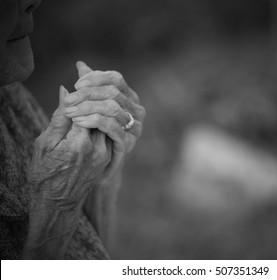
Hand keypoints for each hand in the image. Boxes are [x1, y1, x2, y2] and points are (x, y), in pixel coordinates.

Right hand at [28, 85, 110, 207]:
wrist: (58, 203)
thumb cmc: (44, 174)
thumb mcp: (44, 145)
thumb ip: (59, 118)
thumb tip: (66, 91)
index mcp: (79, 144)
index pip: (88, 106)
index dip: (83, 90)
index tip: (79, 76)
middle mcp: (98, 148)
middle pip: (104, 110)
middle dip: (95, 91)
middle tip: (86, 75)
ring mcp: (107, 153)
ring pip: (111, 118)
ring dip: (102, 100)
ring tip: (91, 88)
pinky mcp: (109, 155)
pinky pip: (111, 128)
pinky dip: (105, 114)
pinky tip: (96, 104)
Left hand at [63, 61, 144, 181]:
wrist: (99, 166)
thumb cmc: (94, 134)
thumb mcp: (90, 107)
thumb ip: (88, 87)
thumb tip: (80, 64)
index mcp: (129, 97)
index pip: (115, 79)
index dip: (96, 78)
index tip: (76, 84)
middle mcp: (136, 110)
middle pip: (113, 92)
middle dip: (87, 94)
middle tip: (68, 100)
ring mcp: (134, 126)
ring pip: (112, 108)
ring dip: (87, 107)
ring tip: (69, 112)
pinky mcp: (128, 142)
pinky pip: (112, 126)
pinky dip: (93, 121)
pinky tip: (78, 122)